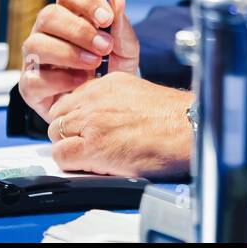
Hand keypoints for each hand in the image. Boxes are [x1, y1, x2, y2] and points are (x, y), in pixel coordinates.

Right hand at [19, 0, 139, 120]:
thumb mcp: (125, 48)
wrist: (109, 106)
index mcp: (71, 14)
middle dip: (79, 30)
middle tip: (105, 46)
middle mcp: (47, 32)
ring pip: (37, 44)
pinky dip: (60, 79)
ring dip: (69, 53)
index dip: (86, 0)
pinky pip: (34, 78)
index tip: (107, 18)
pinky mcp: (30, 85)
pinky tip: (81, 82)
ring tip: (94, 64)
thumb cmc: (114, 70)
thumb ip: (120, 25)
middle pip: (49, 15)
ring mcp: (35, 58)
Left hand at [46, 72, 192, 178]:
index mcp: (110, 82)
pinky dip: (71, 164)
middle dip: (69, 131)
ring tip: (93, 156)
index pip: (73, 98)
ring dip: (70, 147)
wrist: (190, 130)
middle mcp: (97, 97)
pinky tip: (93, 165)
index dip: (77, 117)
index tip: (87, 128)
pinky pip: (61, 155)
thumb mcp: (142, 95)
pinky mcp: (93, 146)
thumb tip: (108, 117)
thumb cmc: (177, 119)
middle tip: (87, 145)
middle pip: (59, 114)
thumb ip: (117, 101)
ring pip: (56, 133)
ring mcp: (92, 120)